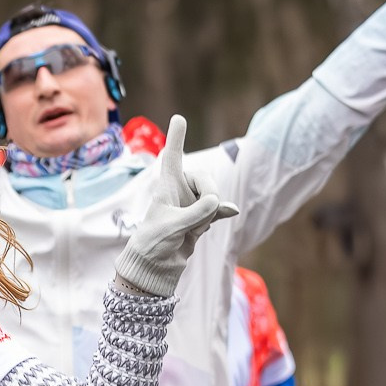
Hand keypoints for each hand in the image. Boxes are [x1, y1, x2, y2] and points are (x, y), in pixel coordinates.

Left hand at [115, 116, 238, 297]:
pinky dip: (221, 212)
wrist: (156, 268)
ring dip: (208, 213)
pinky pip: (218, 209)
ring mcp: (191, 203)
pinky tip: (232, 212)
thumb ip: (196, 213)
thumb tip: (221, 204)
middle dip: (208, 191)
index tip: (179, 118)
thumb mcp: (172, 227)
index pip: (172, 157)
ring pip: (213, 197)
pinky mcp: (201, 217)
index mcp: (165, 186)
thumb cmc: (154, 244)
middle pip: (204, 177)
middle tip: (203, 211)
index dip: (176, 138)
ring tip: (192, 229)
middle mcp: (179, 190)